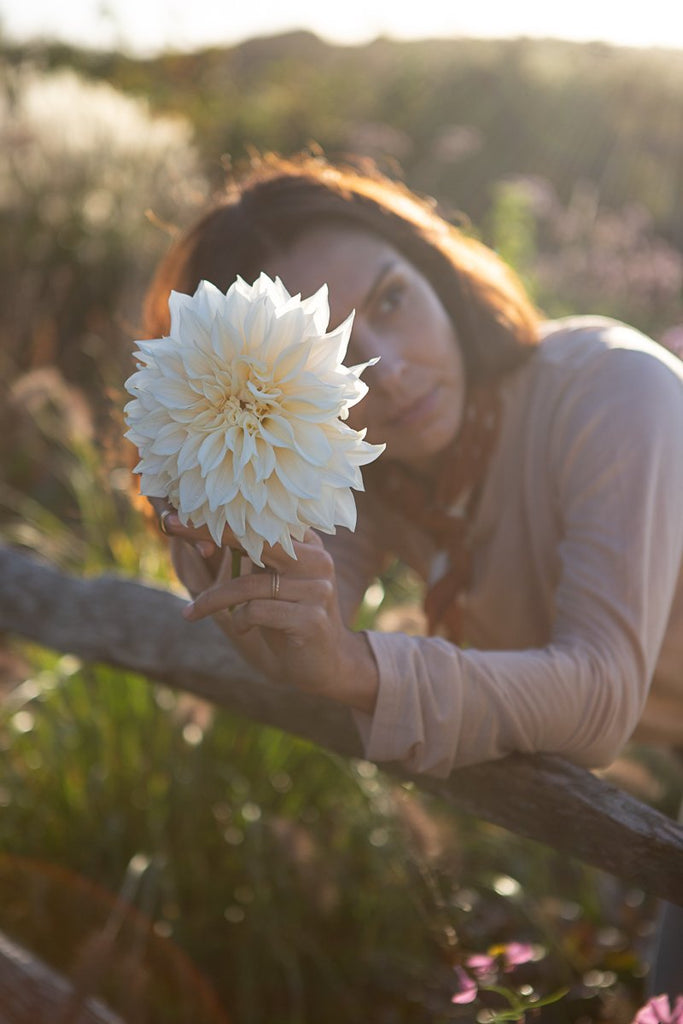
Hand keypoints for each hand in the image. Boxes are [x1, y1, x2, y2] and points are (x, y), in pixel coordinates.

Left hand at [181, 530, 378, 713]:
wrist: (327, 664)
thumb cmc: (290, 619)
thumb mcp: (274, 583)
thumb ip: (256, 557)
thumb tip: (208, 534)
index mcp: (309, 544)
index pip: (261, 522)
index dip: (221, 517)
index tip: (179, 513)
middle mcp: (318, 560)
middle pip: (256, 540)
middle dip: (209, 532)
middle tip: (171, 528)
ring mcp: (317, 589)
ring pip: (250, 584)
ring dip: (213, 599)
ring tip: (193, 612)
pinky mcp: (311, 618)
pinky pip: (258, 611)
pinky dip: (241, 620)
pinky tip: (244, 628)